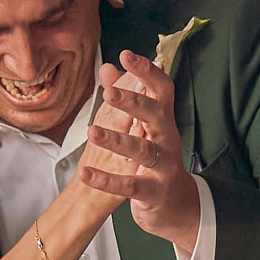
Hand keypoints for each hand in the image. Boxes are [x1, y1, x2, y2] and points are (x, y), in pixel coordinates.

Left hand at [77, 51, 199, 252]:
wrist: (174, 205)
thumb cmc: (156, 159)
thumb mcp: (144, 128)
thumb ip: (126, 97)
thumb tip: (108, 68)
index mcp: (164, 120)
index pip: (162, 89)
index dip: (147, 70)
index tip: (126, 54)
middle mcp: (168, 139)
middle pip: (155, 115)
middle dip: (134, 103)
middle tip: (109, 93)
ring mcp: (163, 166)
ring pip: (142, 150)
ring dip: (117, 141)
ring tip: (91, 132)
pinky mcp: (153, 191)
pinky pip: (129, 185)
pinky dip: (106, 181)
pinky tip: (85, 173)